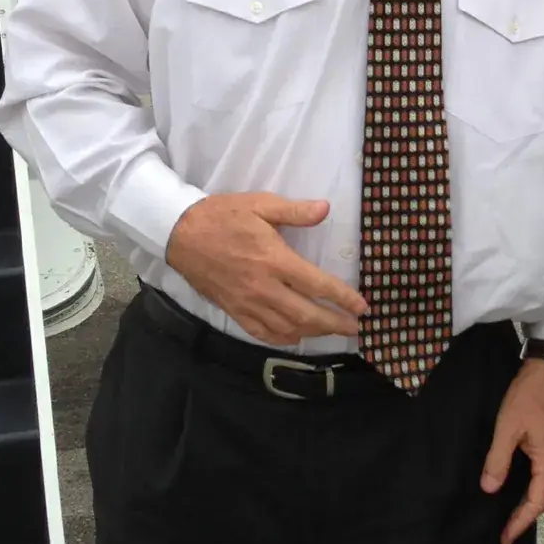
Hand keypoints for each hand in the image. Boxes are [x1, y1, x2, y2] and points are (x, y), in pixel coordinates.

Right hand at [166, 192, 366, 344]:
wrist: (180, 234)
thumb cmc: (223, 216)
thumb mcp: (260, 204)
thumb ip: (294, 211)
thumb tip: (326, 209)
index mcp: (274, 259)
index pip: (317, 285)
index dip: (343, 298)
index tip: (362, 307)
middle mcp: (263, 287)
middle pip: (306, 314)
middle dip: (335, 324)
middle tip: (356, 328)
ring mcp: (247, 303)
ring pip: (287, 327)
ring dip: (313, 333)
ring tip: (333, 332)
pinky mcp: (234, 310)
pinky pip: (262, 332)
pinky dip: (283, 338)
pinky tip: (295, 336)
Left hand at [481, 358, 543, 543]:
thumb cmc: (529, 396)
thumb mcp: (507, 428)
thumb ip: (498, 461)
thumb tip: (489, 489)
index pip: (535, 504)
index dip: (519, 524)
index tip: (503, 540)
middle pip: (540, 498)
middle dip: (522, 516)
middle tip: (502, 532)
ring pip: (541, 485)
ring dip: (525, 500)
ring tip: (506, 513)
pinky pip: (541, 472)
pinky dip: (528, 484)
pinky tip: (515, 484)